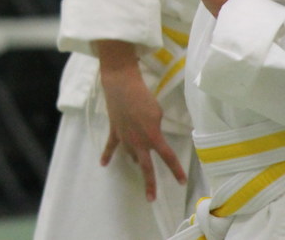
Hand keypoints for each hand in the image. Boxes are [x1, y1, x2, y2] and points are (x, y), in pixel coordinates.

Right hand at [97, 41, 186, 201]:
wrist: (121, 86)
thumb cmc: (143, 97)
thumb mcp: (157, 112)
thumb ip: (155, 128)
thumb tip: (150, 137)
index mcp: (152, 136)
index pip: (167, 157)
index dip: (175, 170)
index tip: (181, 182)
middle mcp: (138, 141)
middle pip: (146, 167)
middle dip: (149, 184)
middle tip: (151, 198)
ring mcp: (124, 138)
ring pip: (131, 155)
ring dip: (136, 159)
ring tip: (138, 163)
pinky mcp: (114, 131)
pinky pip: (110, 147)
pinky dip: (107, 155)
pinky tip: (103, 164)